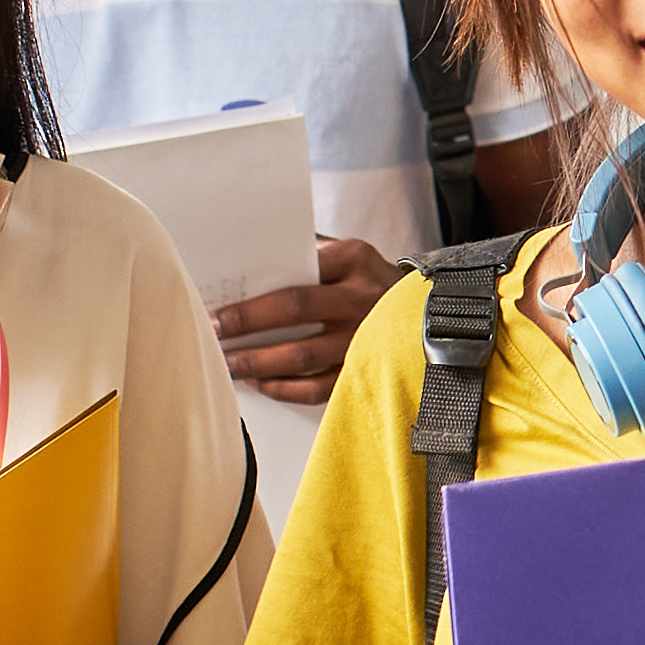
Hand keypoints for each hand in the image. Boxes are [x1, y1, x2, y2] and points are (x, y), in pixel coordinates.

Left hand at [211, 237, 397, 405]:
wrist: (429, 308)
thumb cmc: (370, 280)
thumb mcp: (347, 255)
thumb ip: (307, 257)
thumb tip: (244, 276)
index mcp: (354, 259)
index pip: (294, 278)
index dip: (251, 301)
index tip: (217, 312)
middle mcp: (363, 296)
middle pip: (294, 312)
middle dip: (247, 327)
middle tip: (215, 336)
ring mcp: (369, 336)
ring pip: (303, 356)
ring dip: (259, 363)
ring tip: (230, 364)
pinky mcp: (371, 369)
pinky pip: (321, 387)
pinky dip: (287, 388)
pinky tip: (264, 383)